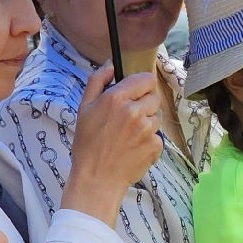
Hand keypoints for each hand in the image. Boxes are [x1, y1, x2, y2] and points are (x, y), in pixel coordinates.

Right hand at [60, 66, 162, 225]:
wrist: (96, 179)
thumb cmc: (87, 144)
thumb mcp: (84, 108)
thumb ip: (97, 81)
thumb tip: (111, 64)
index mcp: (116, 98)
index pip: (146, 79)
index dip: (141, 86)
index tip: (135, 94)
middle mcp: (135, 111)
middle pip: (154, 97)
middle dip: (144, 105)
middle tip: (127, 120)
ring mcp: (147, 129)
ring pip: (156, 118)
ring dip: (146, 124)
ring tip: (127, 137)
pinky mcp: (155, 145)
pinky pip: (158, 137)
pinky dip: (149, 142)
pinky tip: (133, 149)